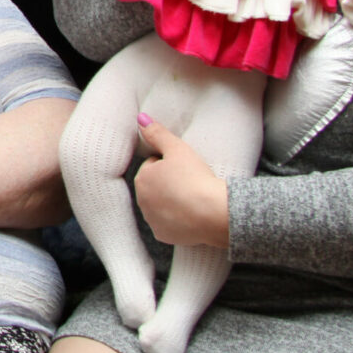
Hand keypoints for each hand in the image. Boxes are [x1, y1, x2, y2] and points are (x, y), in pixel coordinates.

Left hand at [130, 115, 230, 249]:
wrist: (212, 212)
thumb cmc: (196, 177)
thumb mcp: (177, 148)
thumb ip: (157, 132)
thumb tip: (140, 118)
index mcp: (142, 178)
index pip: (154, 166)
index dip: (171, 165)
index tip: (185, 169)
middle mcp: (142, 201)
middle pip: (156, 187)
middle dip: (169, 184)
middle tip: (190, 183)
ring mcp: (152, 220)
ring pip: (161, 206)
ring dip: (172, 202)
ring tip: (192, 199)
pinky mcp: (163, 235)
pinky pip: (169, 225)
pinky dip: (178, 221)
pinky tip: (191, 215)